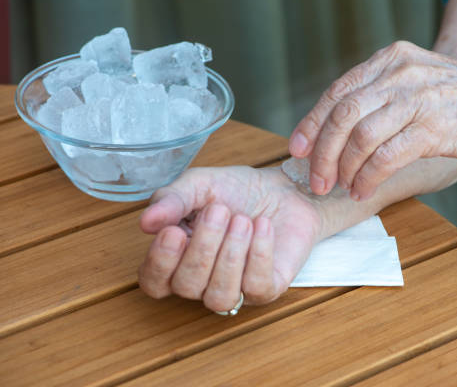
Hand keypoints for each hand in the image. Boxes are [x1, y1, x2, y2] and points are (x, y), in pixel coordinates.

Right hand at [138, 166, 321, 311]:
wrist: (283, 187)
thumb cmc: (236, 190)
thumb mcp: (199, 185)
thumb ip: (172, 201)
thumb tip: (146, 222)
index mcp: (178, 258)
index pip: (154, 282)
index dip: (160, 262)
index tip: (174, 231)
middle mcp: (203, 282)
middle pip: (187, 286)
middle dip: (203, 247)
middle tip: (220, 210)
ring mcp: (235, 290)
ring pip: (219, 297)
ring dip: (230, 256)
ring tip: (243, 221)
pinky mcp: (268, 289)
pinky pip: (257, 287)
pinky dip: (259, 255)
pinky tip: (262, 226)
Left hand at [288, 41, 456, 199]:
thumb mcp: (416, 82)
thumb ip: (380, 97)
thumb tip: (339, 131)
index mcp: (389, 61)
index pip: (337, 92)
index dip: (311, 123)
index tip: (297, 148)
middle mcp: (398, 75)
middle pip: (341, 115)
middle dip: (322, 153)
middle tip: (317, 180)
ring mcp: (416, 99)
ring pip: (359, 138)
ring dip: (344, 169)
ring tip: (342, 187)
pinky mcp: (433, 127)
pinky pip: (386, 157)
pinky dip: (368, 178)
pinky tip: (364, 189)